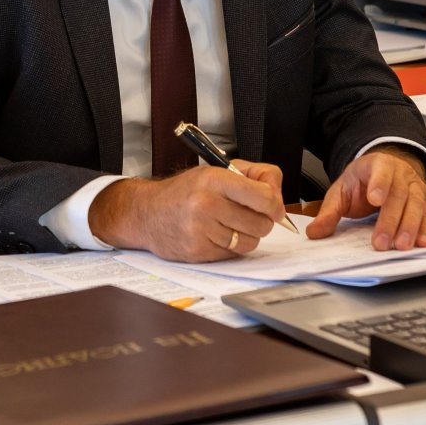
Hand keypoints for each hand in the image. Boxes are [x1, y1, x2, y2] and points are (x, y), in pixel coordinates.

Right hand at [88, 162, 285, 261]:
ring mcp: (201, 230)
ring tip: (232, 224)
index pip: (263, 196)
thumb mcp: (216, 170)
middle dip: (262, 221)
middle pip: (261, 223)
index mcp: (214, 180)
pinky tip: (218, 234)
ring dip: (248, 235)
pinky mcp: (198, 252)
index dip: (275, 204)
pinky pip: (233, 254)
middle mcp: (206, 205)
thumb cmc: (185, 191)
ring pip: (249, 242)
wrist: (147, 213)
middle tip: (251, 215)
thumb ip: (254, 175)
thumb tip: (277, 195)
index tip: (274, 207)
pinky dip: (232, 247)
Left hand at [306, 147, 425, 249]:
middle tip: (382, 242)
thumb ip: (329, 212)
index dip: (379, 184)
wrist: (383, 171)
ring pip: (416, 205)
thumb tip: (314, 232)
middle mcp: (400, 173)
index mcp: (377, 165)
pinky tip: (423, 242)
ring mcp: (415, 185)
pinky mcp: (425, 200)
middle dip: (391, 220)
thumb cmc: (362, 182)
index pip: (380, 171)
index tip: (375, 200)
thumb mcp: (341, 192)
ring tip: (401, 246)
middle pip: (399, 194)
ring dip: (410, 227)